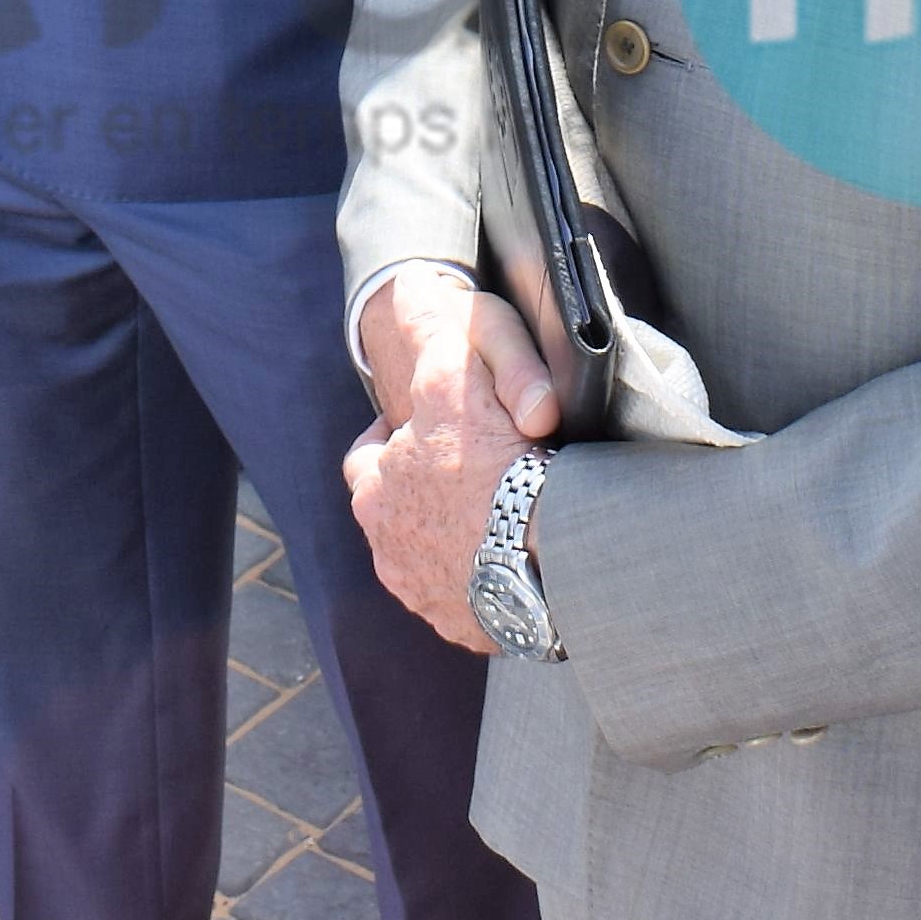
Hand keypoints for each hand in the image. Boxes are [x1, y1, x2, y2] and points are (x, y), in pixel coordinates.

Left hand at [343, 275, 559, 651]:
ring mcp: (429, 598)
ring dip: (456, 538)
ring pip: (433, 559)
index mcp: (375, 498)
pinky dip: (489, 577)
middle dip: (424, 493)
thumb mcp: (453, 379)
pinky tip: (519, 557)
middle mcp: (390, 556)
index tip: (427, 425)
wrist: (552, 557)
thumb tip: (411, 290)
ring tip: (500, 516)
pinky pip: (473, 598)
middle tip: (470, 472)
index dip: (394, 437)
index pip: (368, 459)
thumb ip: (428, 337)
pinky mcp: (472, 628)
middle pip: (399, 515)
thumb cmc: (494, 466)